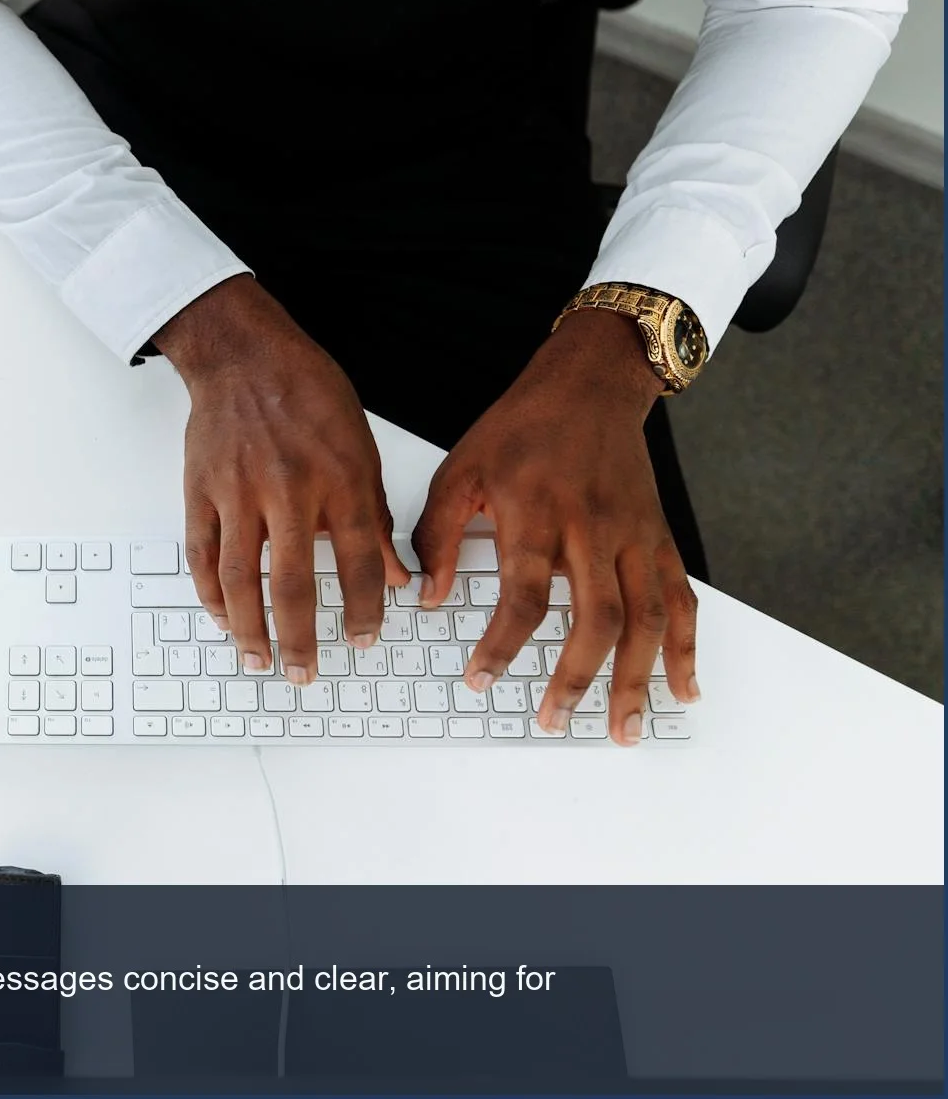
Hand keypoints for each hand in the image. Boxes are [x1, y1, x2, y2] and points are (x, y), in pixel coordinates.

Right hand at [153, 277, 409, 683]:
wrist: (243, 354)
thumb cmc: (306, 392)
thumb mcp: (360, 446)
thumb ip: (375, 515)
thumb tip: (397, 574)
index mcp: (339, 479)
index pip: (358, 563)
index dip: (363, 610)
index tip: (364, 640)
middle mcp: (289, 490)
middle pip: (292, 583)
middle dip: (300, 639)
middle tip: (305, 673)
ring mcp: (239, 492)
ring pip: (239, 578)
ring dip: (249, 629)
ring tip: (259, 659)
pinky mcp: (202, 490)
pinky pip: (201, 554)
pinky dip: (210, 594)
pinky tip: (224, 618)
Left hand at [412, 308, 700, 745]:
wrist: (589, 386)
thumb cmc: (523, 428)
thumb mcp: (461, 470)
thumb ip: (439, 536)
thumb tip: (428, 596)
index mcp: (539, 513)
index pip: (525, 594)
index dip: (503, 643)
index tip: (480, 679)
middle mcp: (594, 529)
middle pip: (596, 617)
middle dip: (577, 677)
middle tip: (552, 719)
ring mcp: (636, 537)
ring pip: (647, 620)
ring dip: (637, 680)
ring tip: (623, 729)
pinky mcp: (661, 539)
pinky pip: (682, 600)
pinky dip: (687, 648)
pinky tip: (683, 689)